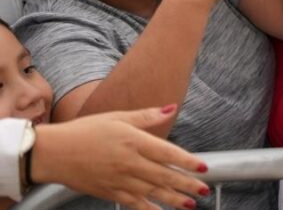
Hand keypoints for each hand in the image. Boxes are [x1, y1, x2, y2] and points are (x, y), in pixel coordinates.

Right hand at [33, 105, 207, 209]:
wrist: (52, 152)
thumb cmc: (84, 131)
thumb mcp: (117, 117)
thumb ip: (146, 116)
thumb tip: (171, 108)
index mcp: (133, 141)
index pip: (168, 153)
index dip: (187, 162)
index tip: (203, 168)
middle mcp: (129, 163)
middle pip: (164, 176)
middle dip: (187, 184)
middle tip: (205, 189)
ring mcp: (119, 180)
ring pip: (153, 192)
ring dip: (174, 199)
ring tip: (191, 204)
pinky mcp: (109, 192)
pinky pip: (134, 203)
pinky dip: (149, 209)